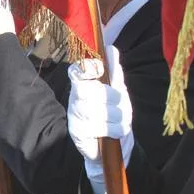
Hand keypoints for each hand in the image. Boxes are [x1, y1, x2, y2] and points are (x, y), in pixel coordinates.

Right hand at [67, 45, 133, 175]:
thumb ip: (114, 71)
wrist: (109, 145)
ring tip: (118, 121)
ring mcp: (74, 114)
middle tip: (119, 105)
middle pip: (93, 90)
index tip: (99, 69)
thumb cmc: (111, 113)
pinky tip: (113, 132)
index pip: (77, 71)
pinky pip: (102, 126)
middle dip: (114, 98)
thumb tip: (111, 49)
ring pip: (101, 109)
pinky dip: (115, 130)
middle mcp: (75, 97)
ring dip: (118, 117)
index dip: (87, 68)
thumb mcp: (116, 91)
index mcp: (82, 84)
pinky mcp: (78, 131)